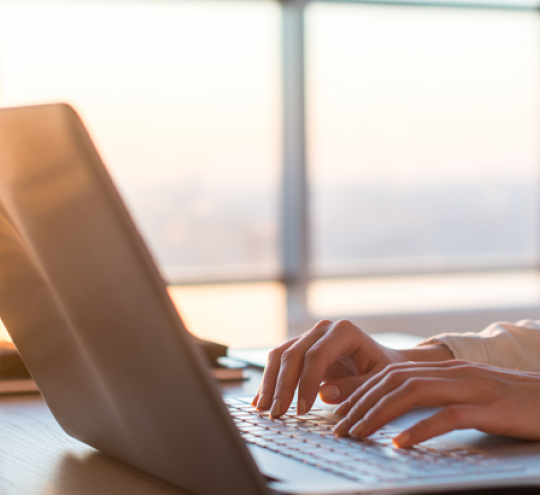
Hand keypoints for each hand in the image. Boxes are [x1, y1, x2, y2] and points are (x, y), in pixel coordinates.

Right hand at [251, 319, 451, 417]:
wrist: (384, 361)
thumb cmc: (384, 370)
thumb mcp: (379, 381)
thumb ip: (355, 387)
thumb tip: (323, 393)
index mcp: (344, 331)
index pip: (316, 355)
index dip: (306, 383)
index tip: (302, 410)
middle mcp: (323, 329)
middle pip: (293, 354)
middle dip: (283, 386)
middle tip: (277, 413)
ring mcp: (309, 336)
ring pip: (280, 355)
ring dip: (270, 383)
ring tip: (263, 409)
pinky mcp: (300, 348)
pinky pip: (279, 361)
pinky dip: (269, 380)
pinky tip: (260, 400)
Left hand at [333, 360, 539, 447]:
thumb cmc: (512, 402)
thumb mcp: (469, 395)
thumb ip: (437, 397)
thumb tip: (402, 415)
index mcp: (445, 369)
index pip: (392, 372)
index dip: (362, 388)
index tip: (338, 407)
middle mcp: (453, 372)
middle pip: (395, 380)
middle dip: (361, 402)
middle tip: (339, 425)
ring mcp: (472, 388)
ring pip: (413, 392)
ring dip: (380, 413)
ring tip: (358, 433)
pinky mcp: (490, 408)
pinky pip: (448, 416)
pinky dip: (421, 428)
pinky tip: (400, 442)